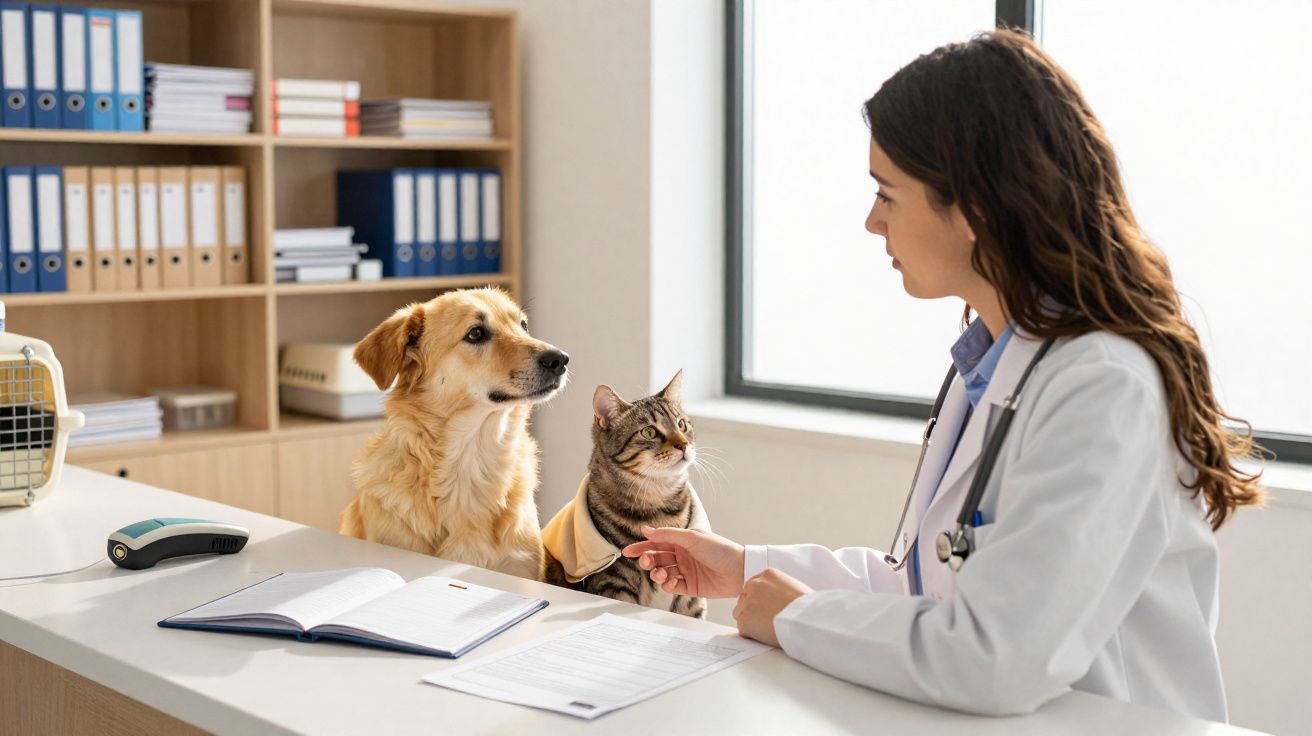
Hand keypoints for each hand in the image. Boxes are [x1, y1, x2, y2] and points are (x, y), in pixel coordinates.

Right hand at [621, 526, 745, 598]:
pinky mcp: (690, 586)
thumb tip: (646, 529)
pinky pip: (672, 586)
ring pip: (662, 573)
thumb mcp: (691, 537)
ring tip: (661, 574)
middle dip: (648, 561)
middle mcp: (682, 555)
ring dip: (657, 573)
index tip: (627, 551)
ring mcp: (686, 571)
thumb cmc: (719, 549)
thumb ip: (667, 534)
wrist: (739, 570)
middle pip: (657, 558)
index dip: (641, 547)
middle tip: (647, 562)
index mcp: (682, 541)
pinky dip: (667, 584)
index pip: (657, 542)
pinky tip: (671, 581)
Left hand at [732, 568, 811, 647]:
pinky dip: (752, 634)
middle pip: (745, 598)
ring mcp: (747, 602)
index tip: (766, 607)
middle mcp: (754, 585)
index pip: (755, 586)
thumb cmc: (807, 607)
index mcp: (768, 574)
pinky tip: (766, 634)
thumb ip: (779, 590)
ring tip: (768, 627)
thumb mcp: (794, 587)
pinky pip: (743, 629)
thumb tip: (777, 600)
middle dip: (753, 609)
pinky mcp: (744, 620)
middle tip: (767, 619)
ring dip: (751, 621)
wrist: (806, 619)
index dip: (760, 599)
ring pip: (741, 613)